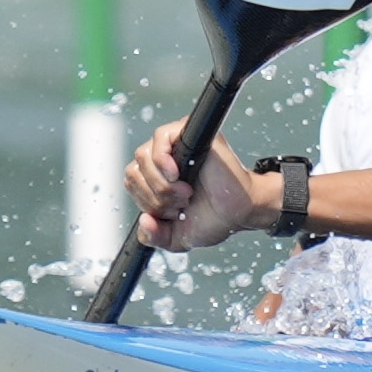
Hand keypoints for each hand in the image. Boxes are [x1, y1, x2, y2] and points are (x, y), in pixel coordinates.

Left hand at [124, 123, 269, 251]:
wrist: (240, 212)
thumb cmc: (213, 219)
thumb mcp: (175, 237)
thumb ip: (154, 237)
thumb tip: (144, 222)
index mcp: (156, 179)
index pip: (131, 182)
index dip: (146, 202)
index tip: (172, 213)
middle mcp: (163, 159)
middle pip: (133, 171)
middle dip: (155, 197)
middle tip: (182, 204)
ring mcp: (175, 144)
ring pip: (143, 156)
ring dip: (162, 184)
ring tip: (186, 192)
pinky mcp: (188, 134)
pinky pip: (160, 137)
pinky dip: (162, 160)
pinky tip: (175, 175)